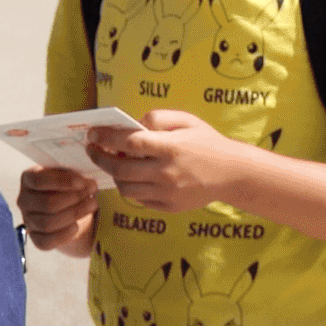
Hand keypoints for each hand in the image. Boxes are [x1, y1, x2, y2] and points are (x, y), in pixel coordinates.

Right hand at [18, 165, 98, 254]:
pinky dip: (63, 235)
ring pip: (47, 223)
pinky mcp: (35, 238)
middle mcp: (23, 200)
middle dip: (73, 199)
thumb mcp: (69, 175)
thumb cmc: (68, 186)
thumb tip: (89, 184)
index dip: (62, 182)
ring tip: (92, 206)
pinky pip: (45, 242)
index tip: (82, 182)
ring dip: (73, 215)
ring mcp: (28, 220)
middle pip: (46, 204)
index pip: (38, 180)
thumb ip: (74, 175)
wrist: (69, 207)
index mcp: (27, 178)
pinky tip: (76, 227)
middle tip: (92, 194)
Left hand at [89, 111, 260, 215]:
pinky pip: (140, 200)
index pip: (128, 143)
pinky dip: (132, 189)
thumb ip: (157, 118)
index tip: (93, 135)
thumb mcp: (186, 120)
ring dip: (115, 175)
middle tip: (92, 150)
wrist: (233, 173)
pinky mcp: (169, 207)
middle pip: (120, 169)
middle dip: (100, 159)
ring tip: (115, 164)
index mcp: (170, 148)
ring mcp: (167, 193)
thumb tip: (132, 125)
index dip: (106, 138)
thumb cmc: (208, 142)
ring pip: (126, 188)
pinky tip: (134, 177)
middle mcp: (166, 173)